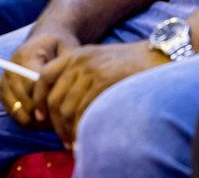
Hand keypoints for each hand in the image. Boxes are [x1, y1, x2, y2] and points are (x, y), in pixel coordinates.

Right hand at [1, 29, 80, 129]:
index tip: (67, 108)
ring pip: (19, 114)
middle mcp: (10, 69)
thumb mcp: (68, 48)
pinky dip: (31, 122)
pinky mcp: (4, 93)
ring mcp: (4, 82)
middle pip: (25, 103)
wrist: (44, 41)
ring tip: (57, 121)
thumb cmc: (60, 46)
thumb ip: (66, 67)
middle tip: (65, 119)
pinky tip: (47, 119)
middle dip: (46, 114)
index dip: (50, 101)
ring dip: (38, 122)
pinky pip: (15, 116)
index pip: (33, 86)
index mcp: (26, 56)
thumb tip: (64, 91)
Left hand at [35, 41, 165, 148]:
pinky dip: (81, 130)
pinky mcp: (103, 81)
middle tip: (63, 140)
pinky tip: (85, 139)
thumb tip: (67, 109)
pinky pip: (83, 111)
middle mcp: (79, 61)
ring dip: (67, 131)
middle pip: (54, 98)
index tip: (41, 116)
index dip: (39, 99)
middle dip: (56, 124)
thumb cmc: (133, 64)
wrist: (159, 54)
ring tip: (75, 144)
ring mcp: (91, 71)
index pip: (44, 77)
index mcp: (76, 55)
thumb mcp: (100, 62)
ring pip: (67, 109)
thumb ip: (82, 78)